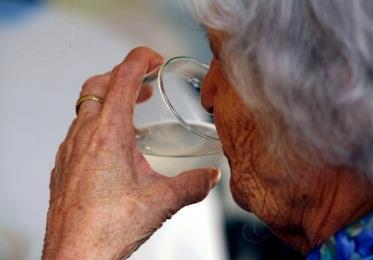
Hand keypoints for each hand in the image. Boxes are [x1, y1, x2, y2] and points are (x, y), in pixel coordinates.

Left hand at [42, 47, 220, 259]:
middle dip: (123, 76)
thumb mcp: (161, 202)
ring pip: (86, 107)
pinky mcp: (64, 165)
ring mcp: (70, 150)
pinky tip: (111, 145)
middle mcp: (84, 136)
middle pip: (98, 85)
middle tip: (144, 82)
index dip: (139, 59)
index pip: (122, 77)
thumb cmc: (107, 228)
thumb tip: (210, 178)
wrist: (75, 256)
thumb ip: (192, 185)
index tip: (153, 57)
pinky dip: (96, 124)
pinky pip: (78, 131)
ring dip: (109, 101)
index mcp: (109, 135)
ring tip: (131, 111)